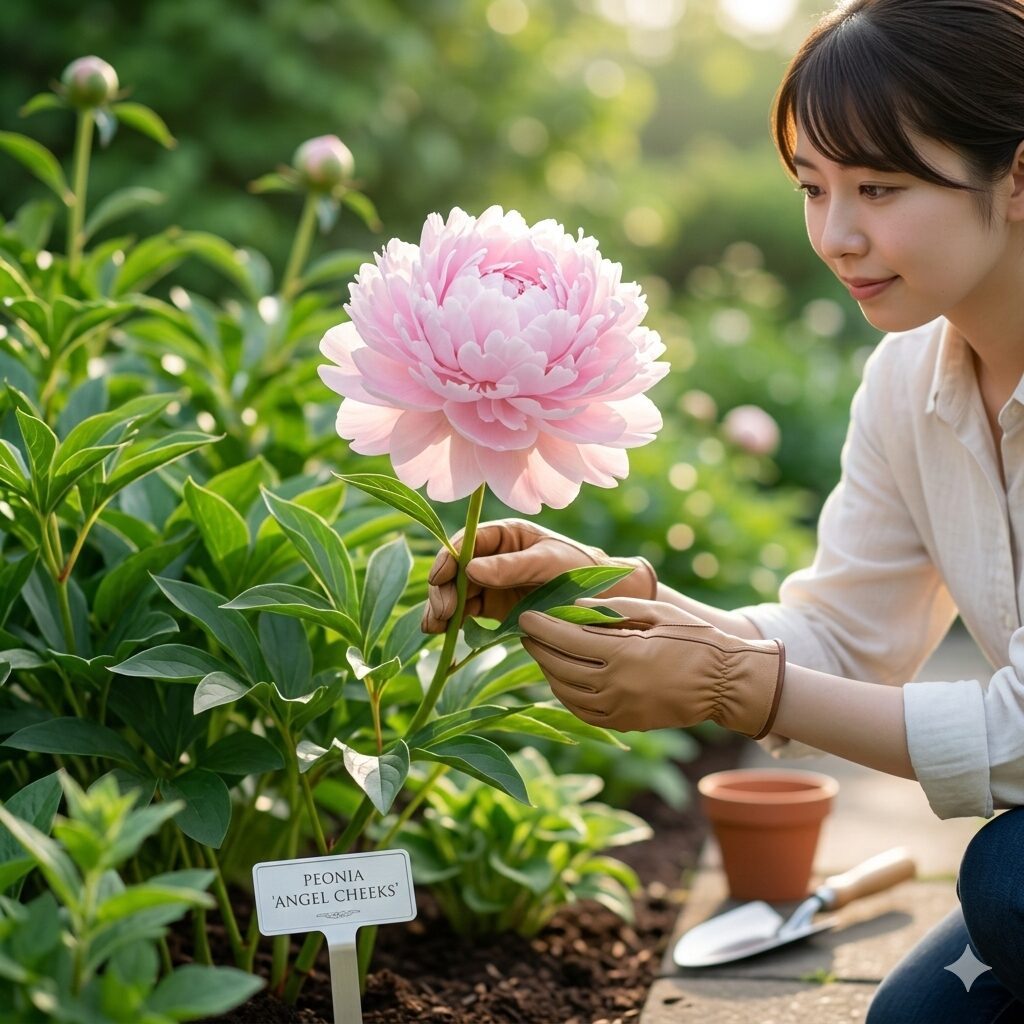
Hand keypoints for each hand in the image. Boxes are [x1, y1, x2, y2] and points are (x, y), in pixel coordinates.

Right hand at [421, 519, 655, 633]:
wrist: (601, 601)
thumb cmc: (580, 570)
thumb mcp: (549, 562)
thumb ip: (512, 566)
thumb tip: (470, 569)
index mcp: (506, 535)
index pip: (468, 542)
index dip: (449, 558)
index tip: (439, 577)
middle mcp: (493, 557)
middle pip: (455, 569)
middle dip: (443, 588)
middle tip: (442, 611)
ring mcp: (491, 583)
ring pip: (455, 591)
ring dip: (441, 606)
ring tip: (434, 626)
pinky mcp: (493, 607)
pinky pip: (465, 612)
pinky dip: (450, 621)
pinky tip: (439, 631)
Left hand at [519, 597, 784, 737]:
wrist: (724, 683)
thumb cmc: (694, 639)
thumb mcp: (657, 611)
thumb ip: (615, 608)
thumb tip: (576, 605)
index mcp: (623, 653)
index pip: (567, 639)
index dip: (541, 626)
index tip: (525, 615)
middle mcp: (616, 685)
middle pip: (560, 666)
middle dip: (538, 647)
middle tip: (526, 631)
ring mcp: (620, 709)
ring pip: (566, 692)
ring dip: (547, 671)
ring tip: (541, 652)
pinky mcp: (625, 723)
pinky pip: (583, 712)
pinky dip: (566, 695)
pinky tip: (562, 679)